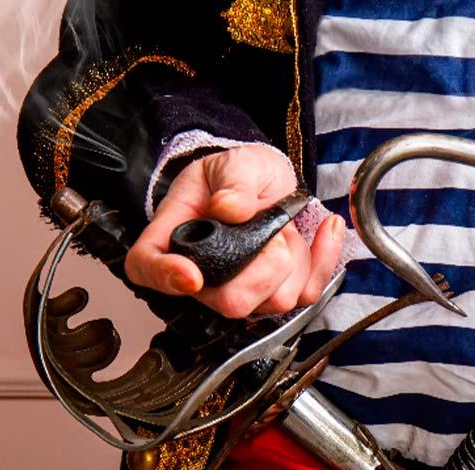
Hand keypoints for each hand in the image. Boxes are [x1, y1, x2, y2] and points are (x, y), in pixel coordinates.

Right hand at [125, 145, 345, 317]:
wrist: (266, 182)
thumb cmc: (237, 175)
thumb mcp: (233, 163)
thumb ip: (232, 180)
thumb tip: (229, 207)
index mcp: (174, 239)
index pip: (149, 268)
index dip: (166, 277)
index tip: (190, 275)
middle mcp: (204, 275)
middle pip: (227, 301)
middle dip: (262, 267)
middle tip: (271, 231)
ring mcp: (241, 290)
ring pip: (272, 302)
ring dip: (294, 258)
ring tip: (286, 225)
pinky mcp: (276, 291)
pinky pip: (306, 294)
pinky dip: (322, 260)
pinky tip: (325, 230)